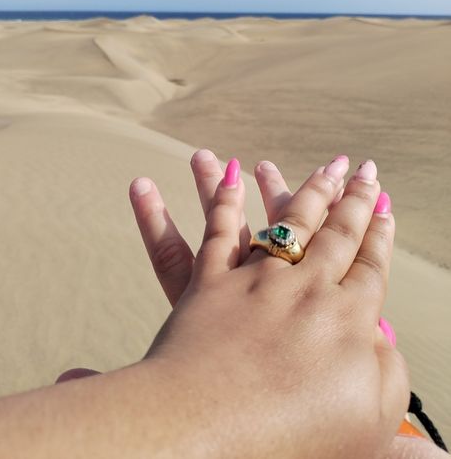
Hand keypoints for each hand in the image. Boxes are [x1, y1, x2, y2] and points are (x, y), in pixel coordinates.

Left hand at [129, 151, 408, 458]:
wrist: (207, 438)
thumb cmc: (291, 444)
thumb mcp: (366, 424)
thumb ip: (384, 373)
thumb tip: (381, 331)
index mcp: (347, 319)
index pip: (370, 264)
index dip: (380, 232)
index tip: (386, 202)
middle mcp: (304, 287)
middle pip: (336, 232)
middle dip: (353, 198)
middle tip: (363, 168)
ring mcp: (254, 280)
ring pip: (284, 220)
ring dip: (303, 187)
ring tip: (321, 163)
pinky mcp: (208, 282)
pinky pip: (217, 229)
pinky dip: (223, 199)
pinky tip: (230, 171)